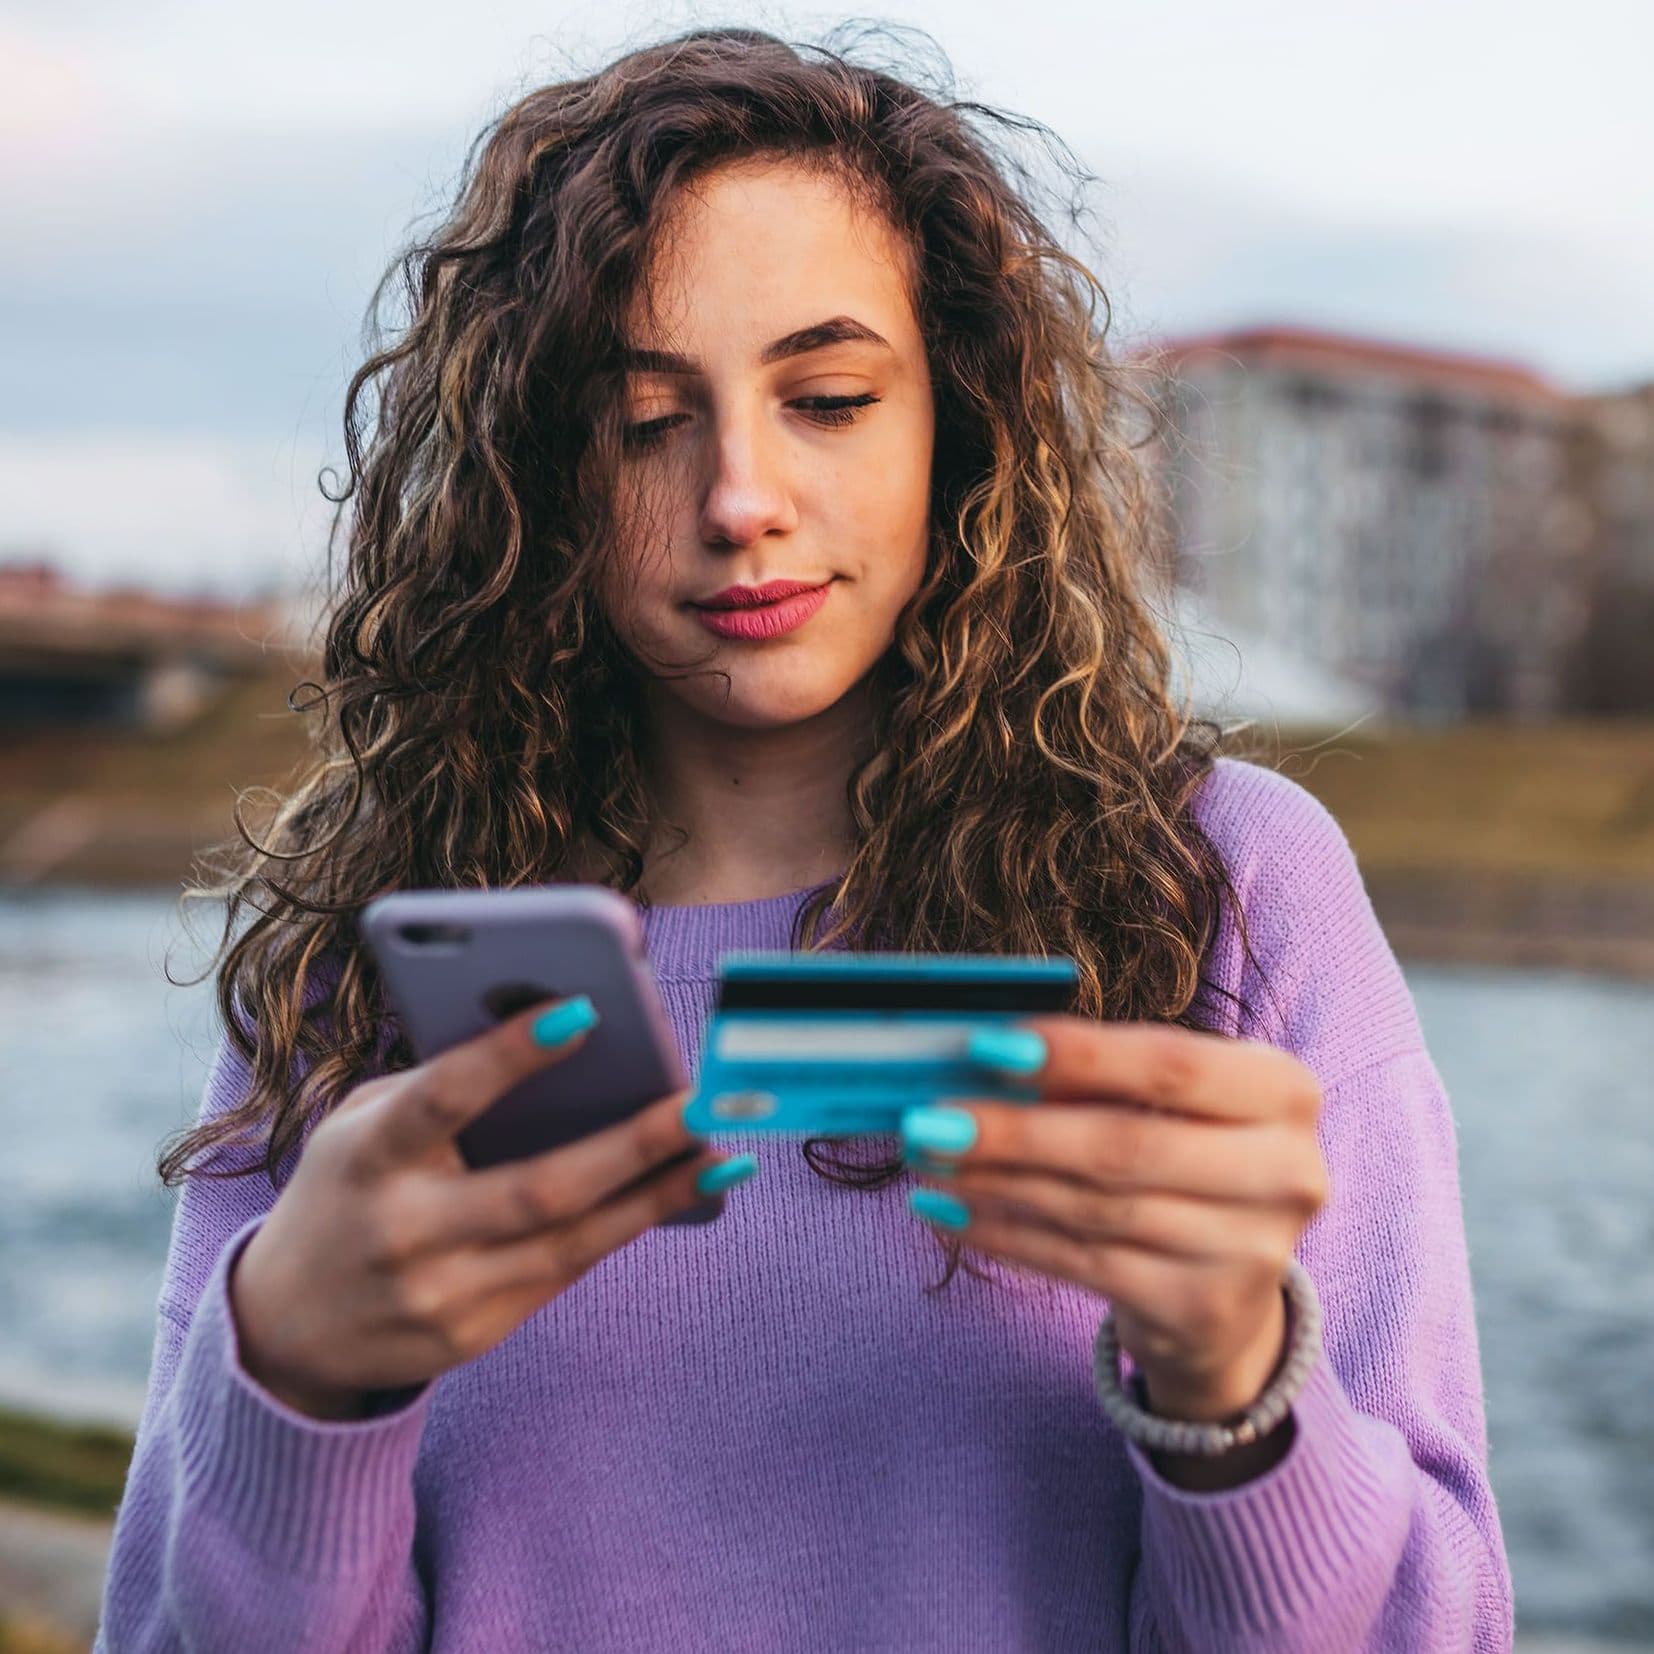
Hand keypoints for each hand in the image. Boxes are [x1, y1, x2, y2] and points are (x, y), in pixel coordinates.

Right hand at [230, 997, 751, 1419]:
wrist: (286, 1328)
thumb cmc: (348, 1187)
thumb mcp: (361, 1126)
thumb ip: (440, 1087)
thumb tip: (560, 1037)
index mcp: (368, 1158)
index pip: (442, 1098)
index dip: (508, 1056)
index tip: (582, 1012)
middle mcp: (404, 1232)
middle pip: (536, 1188)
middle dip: (632, 1144)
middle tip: (703, 1103)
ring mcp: (440, 1295)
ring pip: (571, 1242)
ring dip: (658, 1195)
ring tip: (725, 1152)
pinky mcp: (472, 1338)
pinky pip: (565, 1274)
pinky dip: (624, 1227)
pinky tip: (680, 1192)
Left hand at [901, 1016, 1326, 1420]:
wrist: (1230, 1286)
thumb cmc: (1182, 1153)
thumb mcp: (1166, 1101)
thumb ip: (1094, 1074)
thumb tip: (981, 1056)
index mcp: (1283, 1091)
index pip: (1172, 1065)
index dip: (1079, 1056)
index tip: (988, 1045)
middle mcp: (1287, 1171)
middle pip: (1127, 1145)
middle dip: (1016, 1130)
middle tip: (928, 1117)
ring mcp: (1252, 1251)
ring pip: (1096, 1209)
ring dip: (996, 1182)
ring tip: (926, 1158)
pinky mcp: (1202, 1310)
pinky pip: (1083, 1265)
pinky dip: (1007, 1235)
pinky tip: (950, 1211)